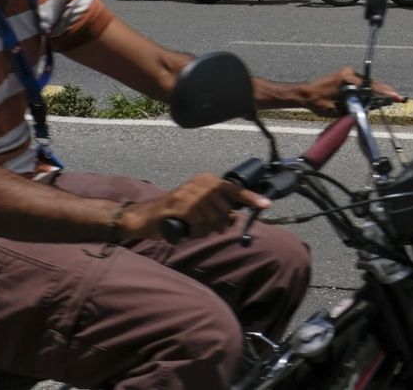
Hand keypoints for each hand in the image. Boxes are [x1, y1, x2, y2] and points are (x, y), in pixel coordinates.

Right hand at [121, 173, 268, 241]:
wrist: (146, 217)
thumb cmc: (175, 213)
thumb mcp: (200, 209)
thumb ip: (218, 211)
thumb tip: (236, 218)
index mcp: (208, 180)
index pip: (234, 189)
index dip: (250, 199)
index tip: (267, 204)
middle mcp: (201, 183)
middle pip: (225, 209)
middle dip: (219, 224)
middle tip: (205, 228)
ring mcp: (190, 192)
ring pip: (213, 218)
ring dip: (206, 230)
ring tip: (193, 228)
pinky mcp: (181, 205)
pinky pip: (200, 223)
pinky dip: (196, 231)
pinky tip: (187, 230)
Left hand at [291, 66, 405, 116]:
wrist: (304, 94)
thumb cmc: (317, 101)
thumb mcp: (334, 109)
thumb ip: (350, 111)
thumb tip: (365, 114)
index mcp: (348, 78)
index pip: (370, 86)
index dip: (385, 93)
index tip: (396, 97)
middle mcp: (349, 73)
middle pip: (372, 83)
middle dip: (386, 91)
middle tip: (399, 98)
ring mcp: (348, 74)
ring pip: (368, 83)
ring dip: (379, 92)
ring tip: (392, 98)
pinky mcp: (346, 78)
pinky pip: (362, 84)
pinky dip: (370, 91)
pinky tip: (378, 98)